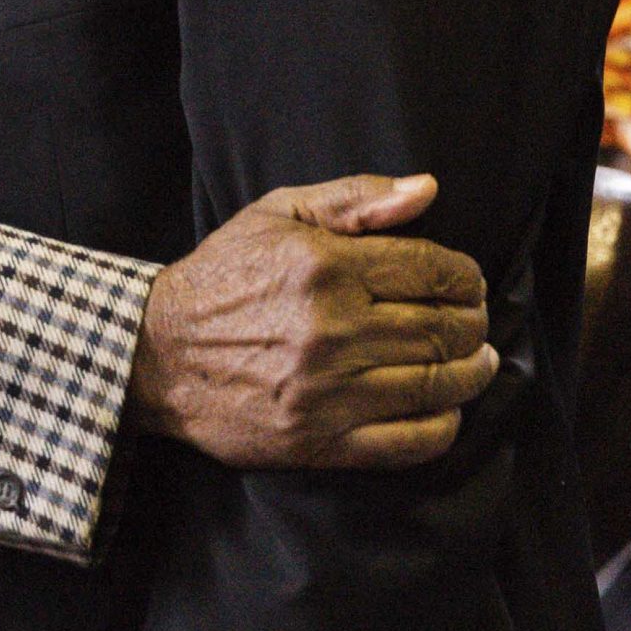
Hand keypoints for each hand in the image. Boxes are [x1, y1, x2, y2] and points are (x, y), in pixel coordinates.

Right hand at [127, 174, 499, 470]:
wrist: (156, 353)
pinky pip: (409, 441)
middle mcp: (331, 329)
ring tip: (474, 363)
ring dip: (471, 373)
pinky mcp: (319, 441)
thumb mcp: (277, 213)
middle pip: (444, 330)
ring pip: (436, 385)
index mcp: (324, 266)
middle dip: (473, 325)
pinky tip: (445, 409)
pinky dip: (443, 426)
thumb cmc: (222, 277)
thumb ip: (355, 198)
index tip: (467, 283)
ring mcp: (327, 391)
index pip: (434, 270)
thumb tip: (428, 189)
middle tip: (474, 323)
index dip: (466, 277)